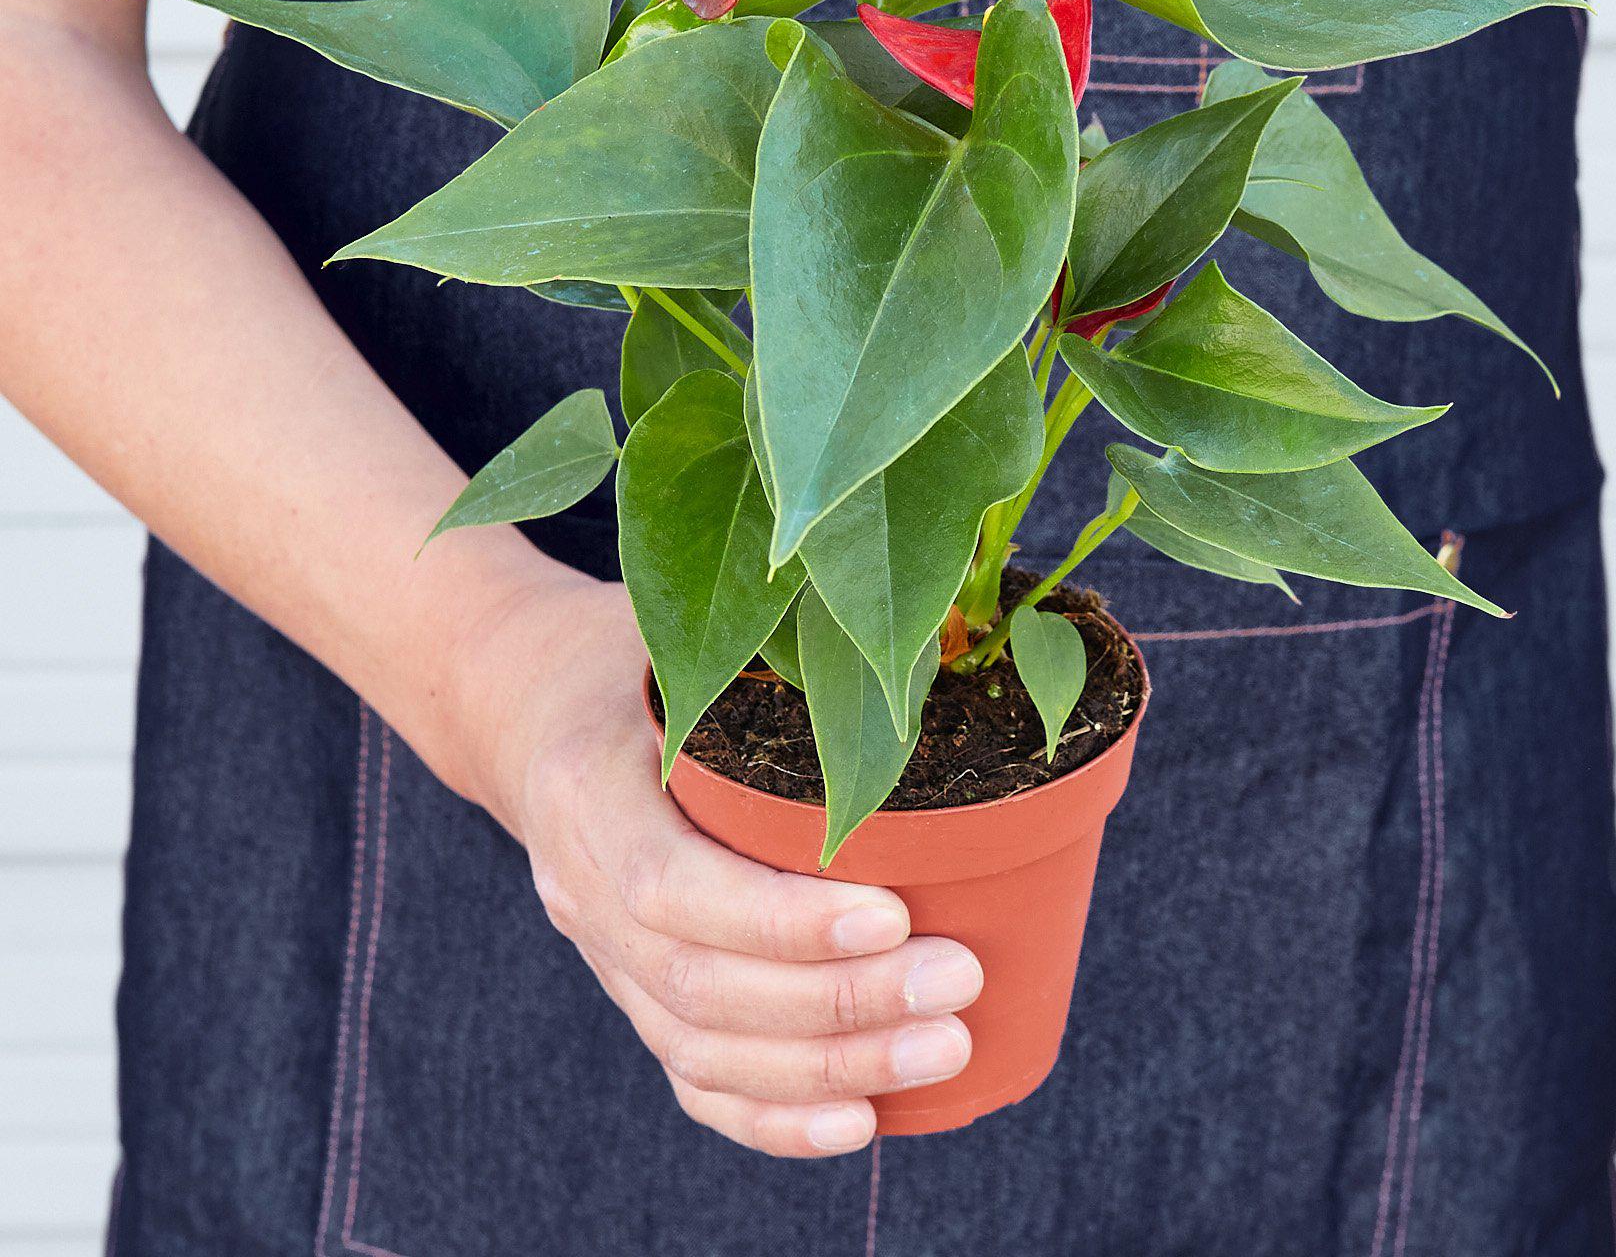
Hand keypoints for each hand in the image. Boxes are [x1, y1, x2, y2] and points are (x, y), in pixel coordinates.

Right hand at [466, 576, 983, 1157]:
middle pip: (699, 986)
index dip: (781, 920)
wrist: (523, 702)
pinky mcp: (629, 989)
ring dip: (830, 1066)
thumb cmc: (624, 652)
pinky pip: (692, 1076)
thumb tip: (916, 650)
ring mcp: (599, 953)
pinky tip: (859, 1121)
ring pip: (703, 1047)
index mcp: (585, 788)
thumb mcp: (673, 628)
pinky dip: (774, 1116)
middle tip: (959, 981)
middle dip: (839, 1003)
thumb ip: (758, 650)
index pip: (670, 886)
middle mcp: (577, 886)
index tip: (894, 914)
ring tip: (944, 1047)